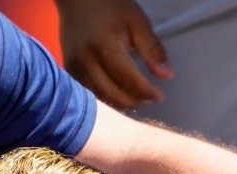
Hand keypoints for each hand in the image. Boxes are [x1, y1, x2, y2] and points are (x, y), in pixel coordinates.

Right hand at [55, 0, 172, 108]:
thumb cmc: (108, 5)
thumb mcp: (137, 22)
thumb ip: (152, 49)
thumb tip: (166, 74)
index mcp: (104, 45)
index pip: (128, 79)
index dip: (146, 92)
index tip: (159, 95)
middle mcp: (85, 60)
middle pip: (114, 94)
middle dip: (135, 100)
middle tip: (151, 96)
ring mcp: (74, 66)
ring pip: (102, 97)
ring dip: (122, 101)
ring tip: (138, 94)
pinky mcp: (70, 70)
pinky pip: (91, 91)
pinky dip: (108, 95)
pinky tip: (121, 90)